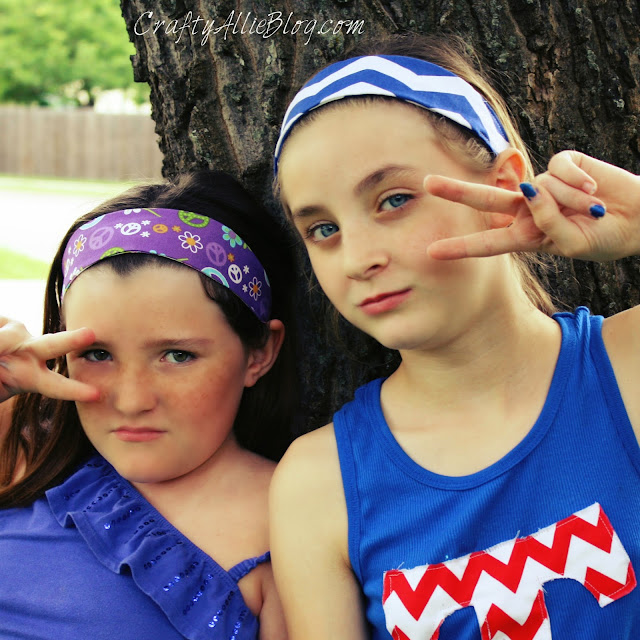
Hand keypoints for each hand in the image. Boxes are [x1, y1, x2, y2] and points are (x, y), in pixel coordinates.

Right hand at [0, 317, 98, 402]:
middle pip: (53, 345)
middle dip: (71, 340)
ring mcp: (18, 334)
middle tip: (90, 334)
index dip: (74, 391)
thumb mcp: (1, 383)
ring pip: (6, 339)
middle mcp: (30, 352)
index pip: (55, 386)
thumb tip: (2, 347)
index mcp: (30, 377)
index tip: (96, 394)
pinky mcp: (5, 321)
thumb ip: (3, 364)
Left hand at [424, 150, 639, 260]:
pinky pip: (558, 169)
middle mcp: (528, 209)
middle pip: (486, 199)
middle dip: (456, 191)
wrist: (638, 219)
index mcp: (525, 235)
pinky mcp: (563, 164)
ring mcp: (543, 186)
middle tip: (427, 184)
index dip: (461, 247)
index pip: (487, 242)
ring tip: (593, 210)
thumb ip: (547, 223)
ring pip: (540, 187)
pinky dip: (578, 181)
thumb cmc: (603, 238)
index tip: (432, 252)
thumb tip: (529, 189)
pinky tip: (594, 188)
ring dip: (572, 201)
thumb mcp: (572, 244)